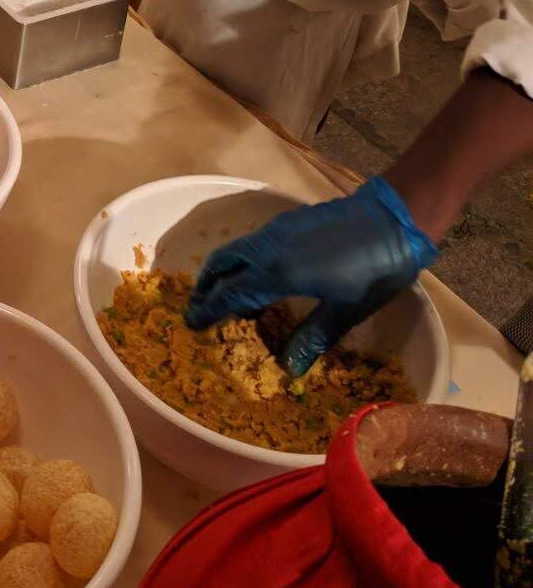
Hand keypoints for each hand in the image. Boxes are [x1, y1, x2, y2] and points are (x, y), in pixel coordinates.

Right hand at [184, 177, 438, 375]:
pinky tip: (258, 276)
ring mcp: (276, 231)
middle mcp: (268, 249)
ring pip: (234, 250)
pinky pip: (251, 243)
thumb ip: (313, 338)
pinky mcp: (287, 223)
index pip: (230, 294)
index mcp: (278, 273)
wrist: (394, 219)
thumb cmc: (374, 270)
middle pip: (220, 265)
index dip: (209, 310)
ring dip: (222, 272)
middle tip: (200, 308)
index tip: (193, 324)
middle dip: (205, 287)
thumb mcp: (346, 311)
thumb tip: (290, 369)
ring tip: (227, 295)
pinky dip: (241, 260)